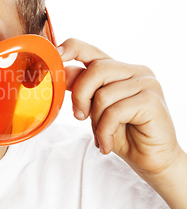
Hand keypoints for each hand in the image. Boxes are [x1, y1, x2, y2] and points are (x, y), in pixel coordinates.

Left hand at [58, 38, 183, 177]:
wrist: (149, 159)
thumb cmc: (122, 133)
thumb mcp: (94, 109)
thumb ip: (82, 89)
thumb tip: (61, 73)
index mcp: (117, 69)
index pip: (90, 50)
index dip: (71, 49)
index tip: (56, 55)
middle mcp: (134, 71)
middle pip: (96, 70)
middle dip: (81, 95)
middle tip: (80, 116)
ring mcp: (147, 83)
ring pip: (104, 93)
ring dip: (96, 120)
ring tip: (102, 135)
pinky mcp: (152, 101)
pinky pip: (115, 111)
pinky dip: (105, 131)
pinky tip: (107, 143)